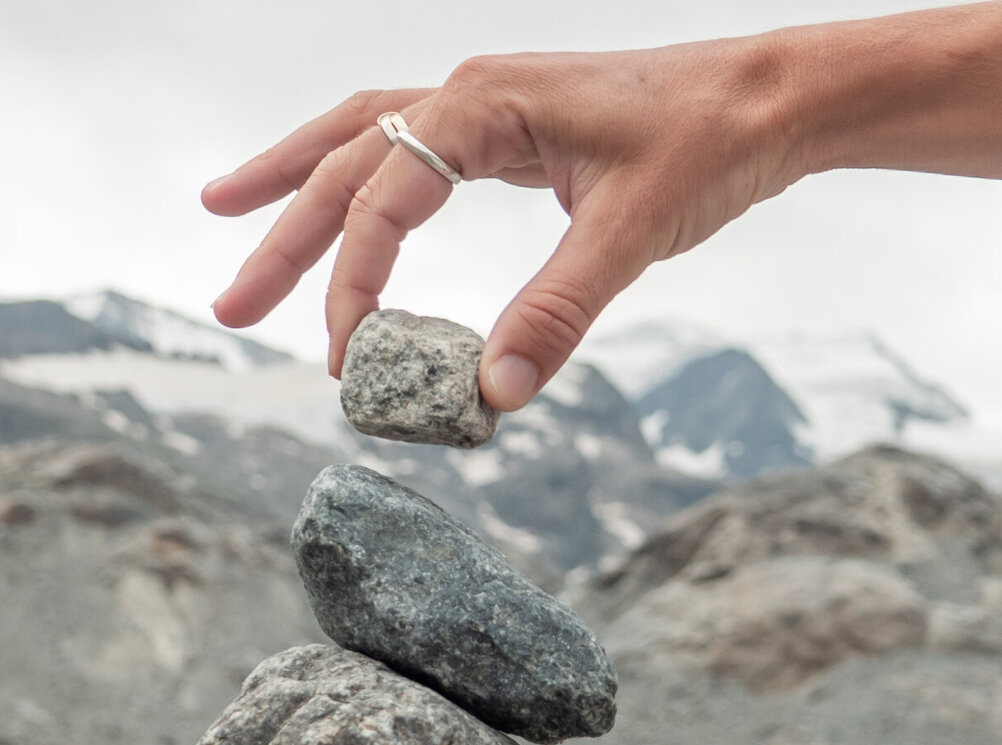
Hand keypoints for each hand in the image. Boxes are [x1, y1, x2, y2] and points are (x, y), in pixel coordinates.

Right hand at [201, 35, 805, 409]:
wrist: (774, 97)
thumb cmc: (711, 143)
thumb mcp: (631, 233)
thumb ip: (557, 312)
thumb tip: (494, 395)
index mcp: (483, 104)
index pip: (382, 198)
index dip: (353, 282)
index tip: (348, 357)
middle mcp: (470, 93)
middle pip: (345, 162)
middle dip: (282, 235)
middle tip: (228, 308)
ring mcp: (487, 104)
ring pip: (363, 137)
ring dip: (297, 181)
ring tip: (226, 209)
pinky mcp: (511, 126)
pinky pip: (410, 145)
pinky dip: (362, 175)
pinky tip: (346, 201)